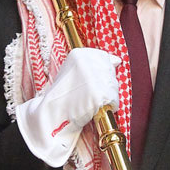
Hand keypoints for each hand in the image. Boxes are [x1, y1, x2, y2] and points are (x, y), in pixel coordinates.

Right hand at [16, 48, 120, 165]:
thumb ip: (94, 64)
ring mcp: (93, 78)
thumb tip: (117, 61)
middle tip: (90, 95)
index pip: (103, 57)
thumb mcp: (74, 71)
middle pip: (110, 72)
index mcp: (79, 54)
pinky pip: (115, 100)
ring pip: (114, 86)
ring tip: (91, 101)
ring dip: (108, 96)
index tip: (95, 81)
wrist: (51, 115)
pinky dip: (109, 106)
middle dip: (105, 85)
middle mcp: (87, 62)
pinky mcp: (99, 94)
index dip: (102, 71)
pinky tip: (96, 108)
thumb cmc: (63, 95)